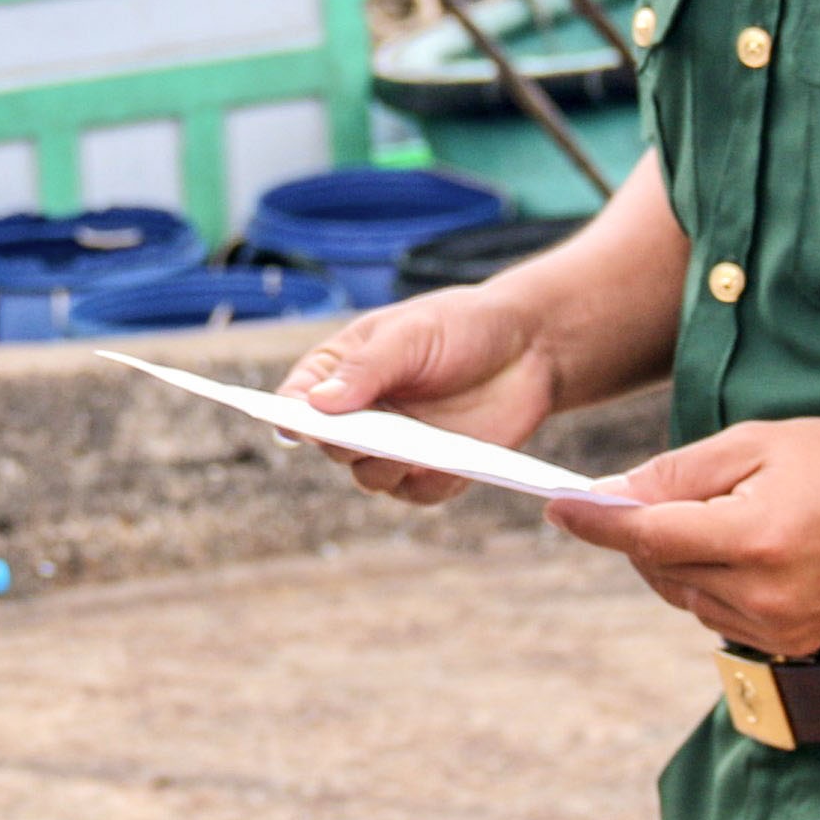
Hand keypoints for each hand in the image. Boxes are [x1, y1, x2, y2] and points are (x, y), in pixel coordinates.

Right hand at [277, 285, 559, 506]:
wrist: (529, 347)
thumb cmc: (461, 327)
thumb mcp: (411, 335)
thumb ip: (366, 368)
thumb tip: (316, 405)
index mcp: (341, 371)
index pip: (298, 398)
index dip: (290, 413)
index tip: (294, 422)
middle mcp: (362, 414)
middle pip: (330, 446)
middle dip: (342, 443)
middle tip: (359, 434)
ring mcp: (396, 447)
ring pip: (369, 476)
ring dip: (383, 467)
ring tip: (408, 451)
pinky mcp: (432, 472)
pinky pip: (417, 492)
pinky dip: (427, 481)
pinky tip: (445, 463)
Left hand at [545, 418, 819, 656]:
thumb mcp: (754, 443)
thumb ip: (677, 472)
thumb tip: (609, 496)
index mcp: (758, 538)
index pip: (649, 536)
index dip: (597, 521)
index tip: (558, 506)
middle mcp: (767, 595)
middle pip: (660, 566)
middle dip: (646, 529)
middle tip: (670, 491)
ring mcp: (782, 628)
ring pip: (681, 593)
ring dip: (678, 557)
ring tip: (729, 515)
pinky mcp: (791, 645)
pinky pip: (715, 614)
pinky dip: (710, 581)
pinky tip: (747, 550)